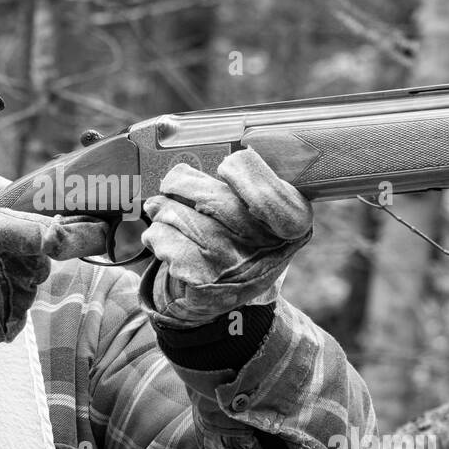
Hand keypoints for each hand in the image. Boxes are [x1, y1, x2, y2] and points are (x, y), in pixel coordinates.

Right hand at [0, 167, 107, 354]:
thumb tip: (14, 187)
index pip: (56, 237)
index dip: (83, 233)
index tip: (98, 229)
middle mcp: (3, 270)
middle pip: (41, 261)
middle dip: (24, 254)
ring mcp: (0, 304)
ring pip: (29, 288)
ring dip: (9, 281)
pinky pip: (16, 315)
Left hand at [140, 148, 313, 328]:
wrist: (223, 295)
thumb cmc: (240, 241)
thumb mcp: (262, 215)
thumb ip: (248, 185)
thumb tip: (199, 153)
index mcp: (292, 223)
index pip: (266, 192)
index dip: (241, 172)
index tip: (224, 166)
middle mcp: (267, 249)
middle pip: (215, 201)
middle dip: (183, 185)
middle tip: (171, 182)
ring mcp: (235, 268)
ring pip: (186, 220)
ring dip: (164, 209)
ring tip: (158, 208)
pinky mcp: (204, 284)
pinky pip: (168, 244)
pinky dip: (156, 234)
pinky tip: (158, 235)